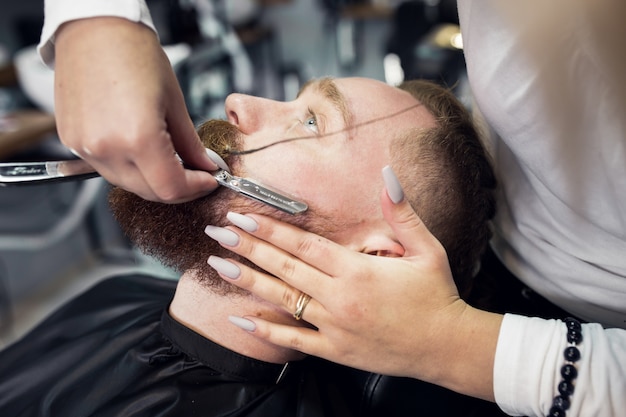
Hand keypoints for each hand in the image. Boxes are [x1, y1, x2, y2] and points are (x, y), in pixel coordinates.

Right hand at [54, 17, 218, 201]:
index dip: (195, 188)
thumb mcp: (174, 102)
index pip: (171, 188)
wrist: (95, 29)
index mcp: (138, 138)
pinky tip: (143, 151)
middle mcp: (107, 149)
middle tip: (196, 173)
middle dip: (177, 188)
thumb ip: (190, 144)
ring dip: (153, 179)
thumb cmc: (134, 54)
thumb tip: (204, 167)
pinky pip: (106, 168)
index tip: (208, 179)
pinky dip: (129, 167)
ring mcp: (85, 147)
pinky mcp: (72, 141)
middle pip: (149, 192)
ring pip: (127, 183)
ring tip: (170, 159)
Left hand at [209, 180, 501, 399]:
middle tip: (217, 233)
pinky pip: (293, 340)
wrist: (447, 347)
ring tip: (219, 266)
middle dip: (248, 247)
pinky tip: (240, 318)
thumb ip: (401, 212)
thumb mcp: (426, 248)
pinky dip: (265, 331)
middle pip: (284, 268)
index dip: (271, 229)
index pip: (303, 245)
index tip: (243, 217)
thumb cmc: (437, 295)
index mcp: (358, 270)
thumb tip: (387, 175)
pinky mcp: (335, 350)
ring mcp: (334, 326)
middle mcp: (340, 297)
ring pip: (282, 300)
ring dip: (248, 280)